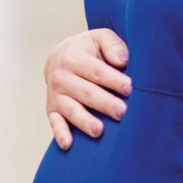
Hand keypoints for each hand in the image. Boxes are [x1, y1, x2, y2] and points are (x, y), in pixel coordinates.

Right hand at [45, 29, 131, 149]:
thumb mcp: (100, 38)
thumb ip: (112, 45)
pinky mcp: (52, 109)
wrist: (59, 57)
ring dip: (85, 121)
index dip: (114, 80)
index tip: (130, 89)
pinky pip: (55, 122)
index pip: (97, 72)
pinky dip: (60, 133)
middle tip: (122, 112)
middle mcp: (61, 76)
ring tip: (99, 131)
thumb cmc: (88, 50)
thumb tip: (122, 61)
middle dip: (105, 103)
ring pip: (71, 109)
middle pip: (86, 92)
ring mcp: (55, 94)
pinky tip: (68, 144)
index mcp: (74, 57)